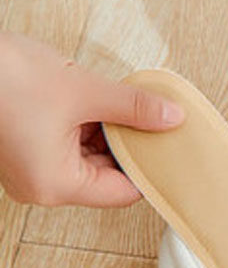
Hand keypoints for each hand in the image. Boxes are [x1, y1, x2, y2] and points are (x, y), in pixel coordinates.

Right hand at [0, 32, 183, 207]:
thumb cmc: (1, 76)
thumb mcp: (81, 90)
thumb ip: (132, 107)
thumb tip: (170, 116)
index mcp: (56, 185)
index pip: (123, 192)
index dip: (149, 168)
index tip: (170, 148)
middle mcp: (42, 186)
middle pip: (107, 177)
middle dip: (128, 146)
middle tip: (150, 120)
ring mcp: (31, 169)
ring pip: (89, 159)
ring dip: (107, 134)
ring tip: (119, 106)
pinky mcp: (24, 150)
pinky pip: (68, 146)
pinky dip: (86, 128)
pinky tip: (96, 104)